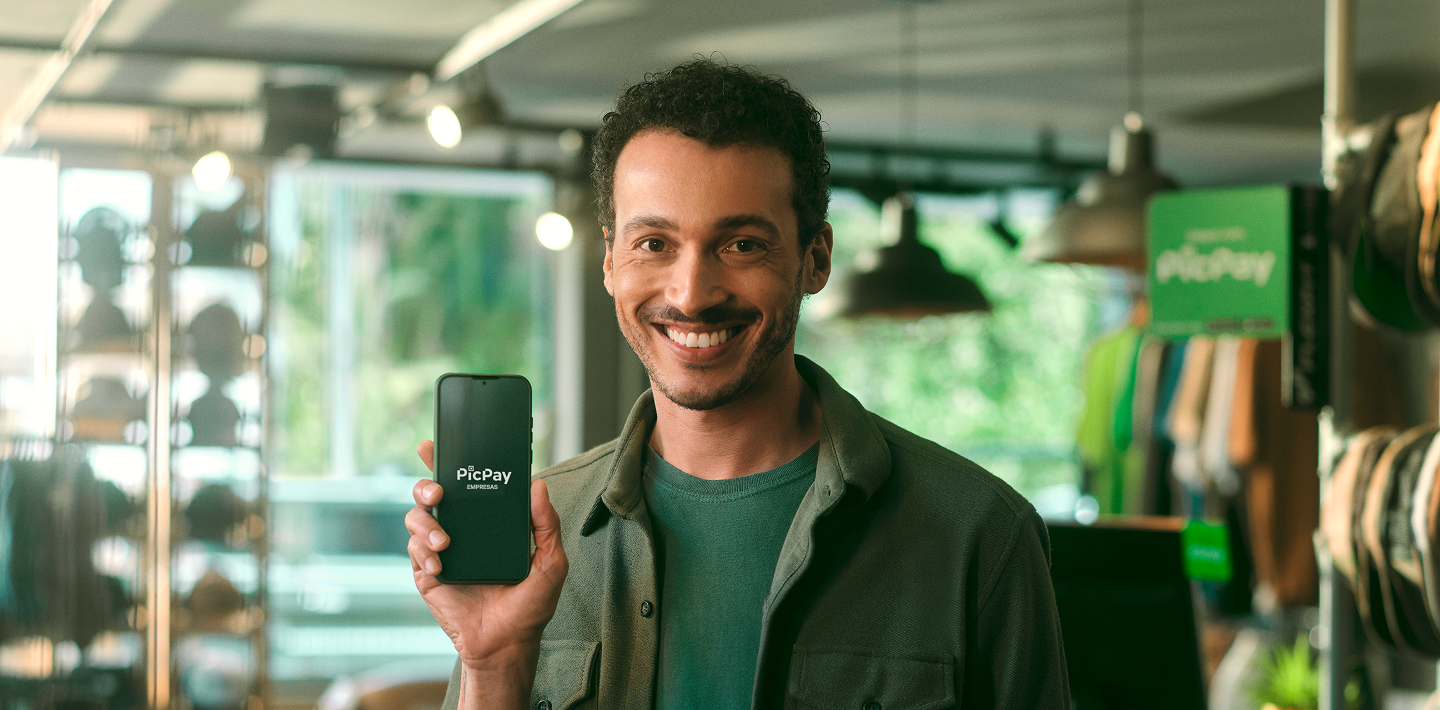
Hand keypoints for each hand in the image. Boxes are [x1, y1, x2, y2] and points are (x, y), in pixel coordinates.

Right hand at [406, 440, 568, 707]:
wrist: (507, 645)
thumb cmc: (530, 606)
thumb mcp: (550, 562)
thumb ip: (547, 525)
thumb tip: (538, 486)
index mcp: (487, 523)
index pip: (465, 486)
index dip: (446, 463)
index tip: (434, 445)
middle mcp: (462, 532)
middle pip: (430, 496)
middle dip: (427, 486)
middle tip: (439, 493)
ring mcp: (442, 552)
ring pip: (416, 520)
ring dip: (425, 524)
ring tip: (445, 540)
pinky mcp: (428, 575)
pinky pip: (415, 553)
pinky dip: (424, 552)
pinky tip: (440, 563)